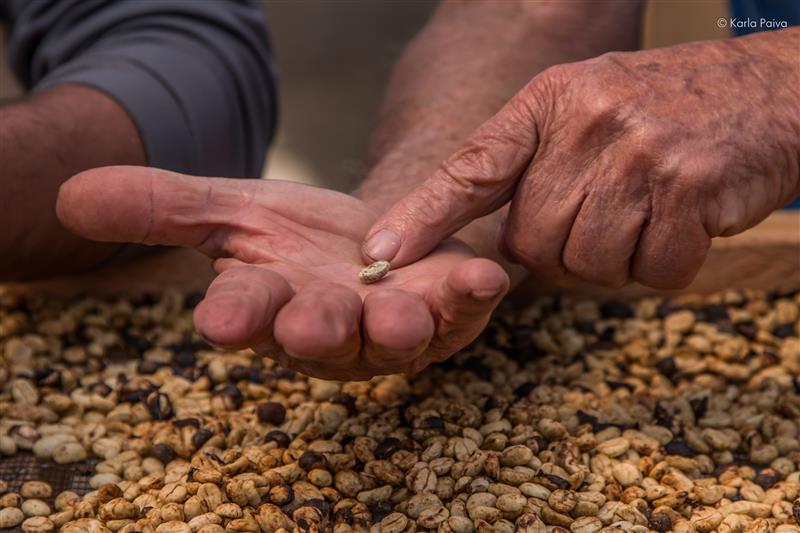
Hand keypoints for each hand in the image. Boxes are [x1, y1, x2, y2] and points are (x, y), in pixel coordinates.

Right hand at [56, 167, 508, 379]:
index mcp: (272, 305)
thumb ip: (165, 206)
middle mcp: (330, 329)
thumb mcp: (233, 208)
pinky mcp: (446, 312)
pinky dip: (471, 294)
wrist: (376, 237)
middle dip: (315, 331)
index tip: (222, 319)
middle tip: (310, 322)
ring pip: (392, 337)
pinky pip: (460, 309)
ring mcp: (390, 329)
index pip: (246, 313)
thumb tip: (68, 195)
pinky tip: (485, 276)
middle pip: (318, 336)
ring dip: (398, 328)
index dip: (236, 316)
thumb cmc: (301, 236)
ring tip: (403, 317)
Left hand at [361, 29, 799, 288]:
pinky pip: (651, 272)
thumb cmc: (664, 110)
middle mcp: (587, 120)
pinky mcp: (690, 187)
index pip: (471, 166)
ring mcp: (640, 151)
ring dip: (615, 260)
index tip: (380, 254)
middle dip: (562, 250)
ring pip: (586, 263)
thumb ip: (533, 165)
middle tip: (605, 216)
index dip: (423, 216)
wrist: (769, 91)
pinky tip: (684, 224)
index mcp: (549, 100)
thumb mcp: (586, 110)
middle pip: (531, 241)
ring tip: (647, 215)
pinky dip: (666, 266)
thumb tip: (499, 248)